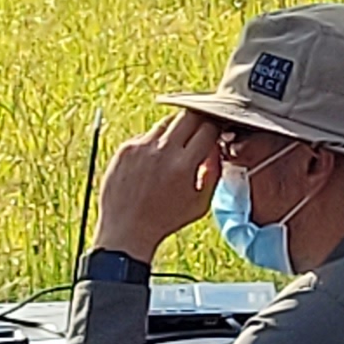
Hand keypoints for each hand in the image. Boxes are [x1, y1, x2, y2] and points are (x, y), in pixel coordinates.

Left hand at [93, 109, 222, 259]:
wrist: (127, 229)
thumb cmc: (166, 219)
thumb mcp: (201, 203)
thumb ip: (214, 172)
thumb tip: (216, 148)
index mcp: (184, 164)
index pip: (208, 128)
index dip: (216, 128)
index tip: (216, 133)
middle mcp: (162, 151)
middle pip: (189, 115)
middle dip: (199, 120)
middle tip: (201, 131)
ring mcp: (141, 147)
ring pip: (167, 121)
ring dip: (177, 129)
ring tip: (177, 147)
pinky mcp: (126, 149)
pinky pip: (147, 135)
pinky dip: (156, 141)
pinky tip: (155, 160)